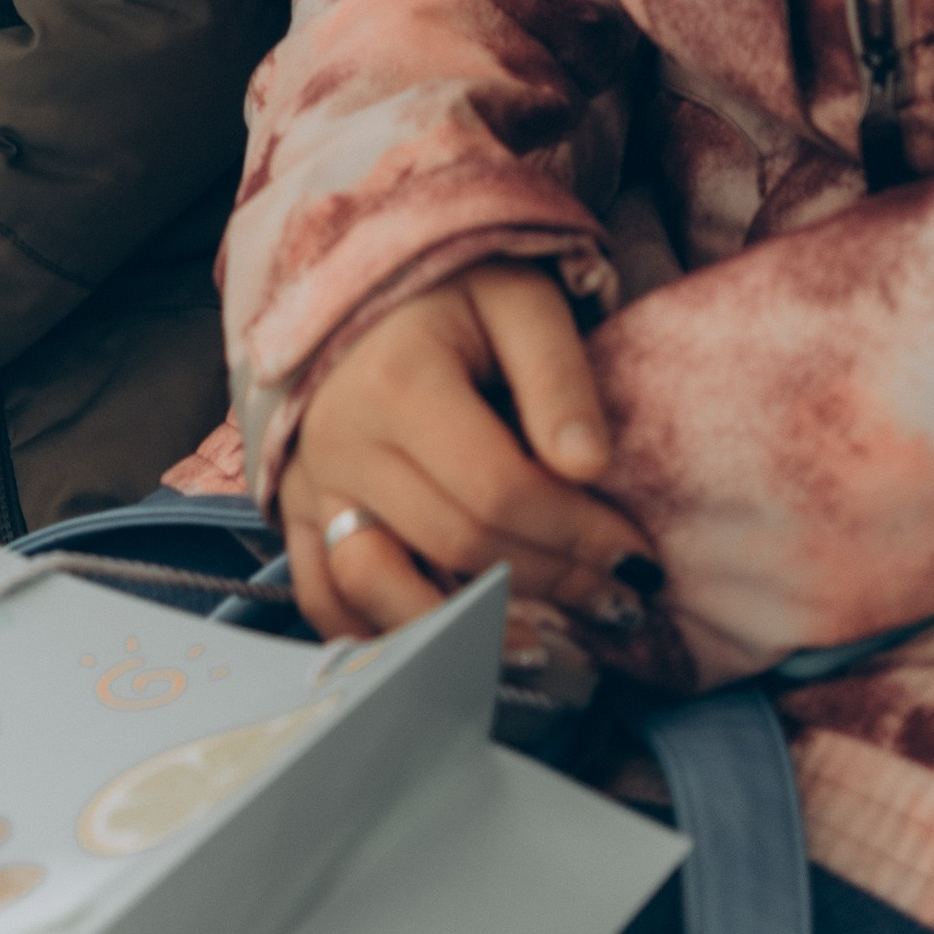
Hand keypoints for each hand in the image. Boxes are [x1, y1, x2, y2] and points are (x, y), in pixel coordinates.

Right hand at [282, 262, 658, 639]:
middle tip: (618, 601)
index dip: (579, 535)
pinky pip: (321, 596)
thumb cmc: (457, 292)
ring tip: (539, 645)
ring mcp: (308, 480)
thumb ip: (557, 375)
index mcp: (398, 380)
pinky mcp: (293, 510)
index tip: (640, 560)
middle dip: (552, 582)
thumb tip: (589, 468)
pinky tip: (446, 648)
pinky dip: (376, 634)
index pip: (499, 489)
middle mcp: (340, 438)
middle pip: (455, 543)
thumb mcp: (520, 300)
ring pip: (376, 585)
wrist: (366, 286)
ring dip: (463, 630)